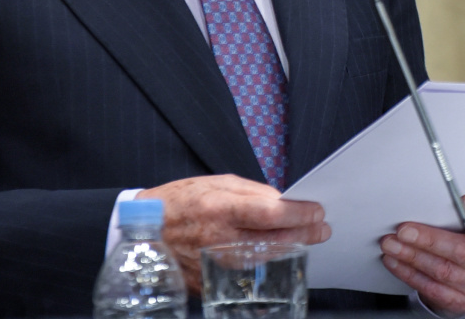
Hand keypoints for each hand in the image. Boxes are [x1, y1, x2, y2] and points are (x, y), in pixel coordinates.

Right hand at [139, 175, 329, 290]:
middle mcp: (218, 239)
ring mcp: (214, 263)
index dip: (298, 214)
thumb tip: (282, 202)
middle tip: (322, 228)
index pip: (269, 214)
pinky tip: (276, 250)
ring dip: (288, 247)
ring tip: (305, 237)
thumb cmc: (179, 201)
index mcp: (220, 208)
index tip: (317, 210)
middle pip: (272, 241)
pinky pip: (244, 270)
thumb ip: (251, 193)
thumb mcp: (215, 183)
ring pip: (263, 258)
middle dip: (303, 234)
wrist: (143, 228)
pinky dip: (263, 259)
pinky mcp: (209, 280)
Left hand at [379, 194, 464, 314]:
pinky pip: (431, 287)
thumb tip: (429, 196)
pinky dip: (409, 273)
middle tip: (404, 230)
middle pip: (461, 250)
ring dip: (411, 256)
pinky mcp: (460, 300)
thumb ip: (461, 211)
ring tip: (391, 243)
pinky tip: (395, 260)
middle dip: (428, 240)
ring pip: (441, 270)